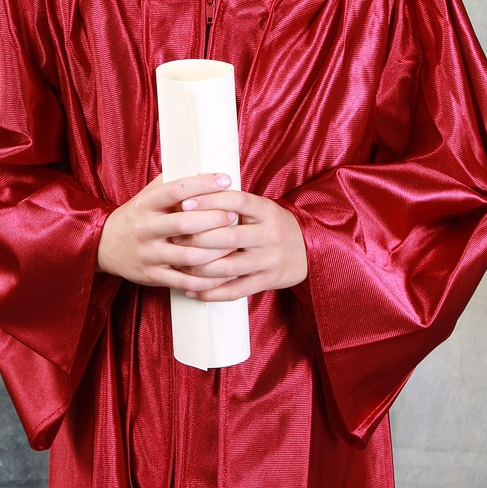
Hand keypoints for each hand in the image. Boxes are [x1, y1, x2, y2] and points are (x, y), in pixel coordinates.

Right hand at [97, 173, 240, 293]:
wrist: (104, 245)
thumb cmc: (137, 215)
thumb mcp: (147, 195)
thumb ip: (171, 182)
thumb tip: (204, 162)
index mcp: (145, 205)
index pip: (175, 190)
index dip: (202, 184)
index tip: (226, 179)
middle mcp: (145, 229)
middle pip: (184, 224)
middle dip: (213, 219)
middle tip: (234, 215)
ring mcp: (149, 254)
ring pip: (188, 256)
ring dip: (216, 251)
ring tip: (234, 243)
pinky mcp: (152, 276)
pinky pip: (184, 280)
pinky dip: (206, 280)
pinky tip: (223, 273)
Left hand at [172, 189, 307, 301]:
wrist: (310, 249)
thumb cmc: (274, 225)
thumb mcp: (262, 208)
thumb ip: (236, 204)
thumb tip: (193, 194)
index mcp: (267, 210)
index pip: (237, 200)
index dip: (210, 200)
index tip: (184, 202)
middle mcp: (270, 234)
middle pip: (229, 237)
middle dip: (197, 239)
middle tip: (175, 238)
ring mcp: (270, 260)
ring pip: (229, 267)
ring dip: (200, 270)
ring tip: (179, 267)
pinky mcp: (268, 281)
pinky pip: (236, 290)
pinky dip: (212, 293)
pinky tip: (193, 291)